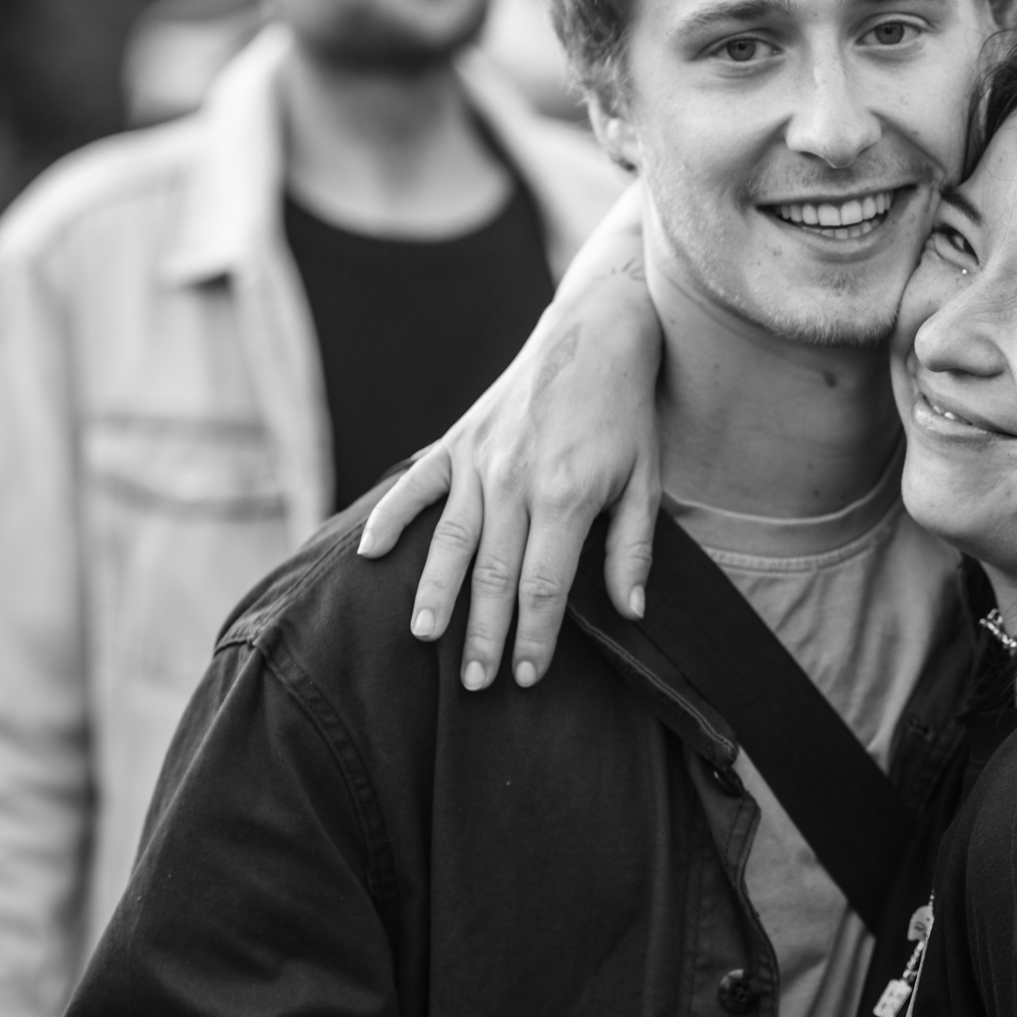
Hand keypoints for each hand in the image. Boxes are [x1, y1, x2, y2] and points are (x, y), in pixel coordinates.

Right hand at [357, 191, 661, 690]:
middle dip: (481, 634)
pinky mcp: (457, 439)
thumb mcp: (646, 480)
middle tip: (474, 684)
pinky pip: (417, 486)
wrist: (597, 331)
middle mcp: (513, 480)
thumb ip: (631, 549)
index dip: (536, 636)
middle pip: (492, 575)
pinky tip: (371, 555)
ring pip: (449, 540)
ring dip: (434, 593)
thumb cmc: (626, 412)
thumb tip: (630, 612)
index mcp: (564, 496)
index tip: (526, 676)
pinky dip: (391, 518)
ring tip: (420, 636)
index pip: (543, 586)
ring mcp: (478, 458)